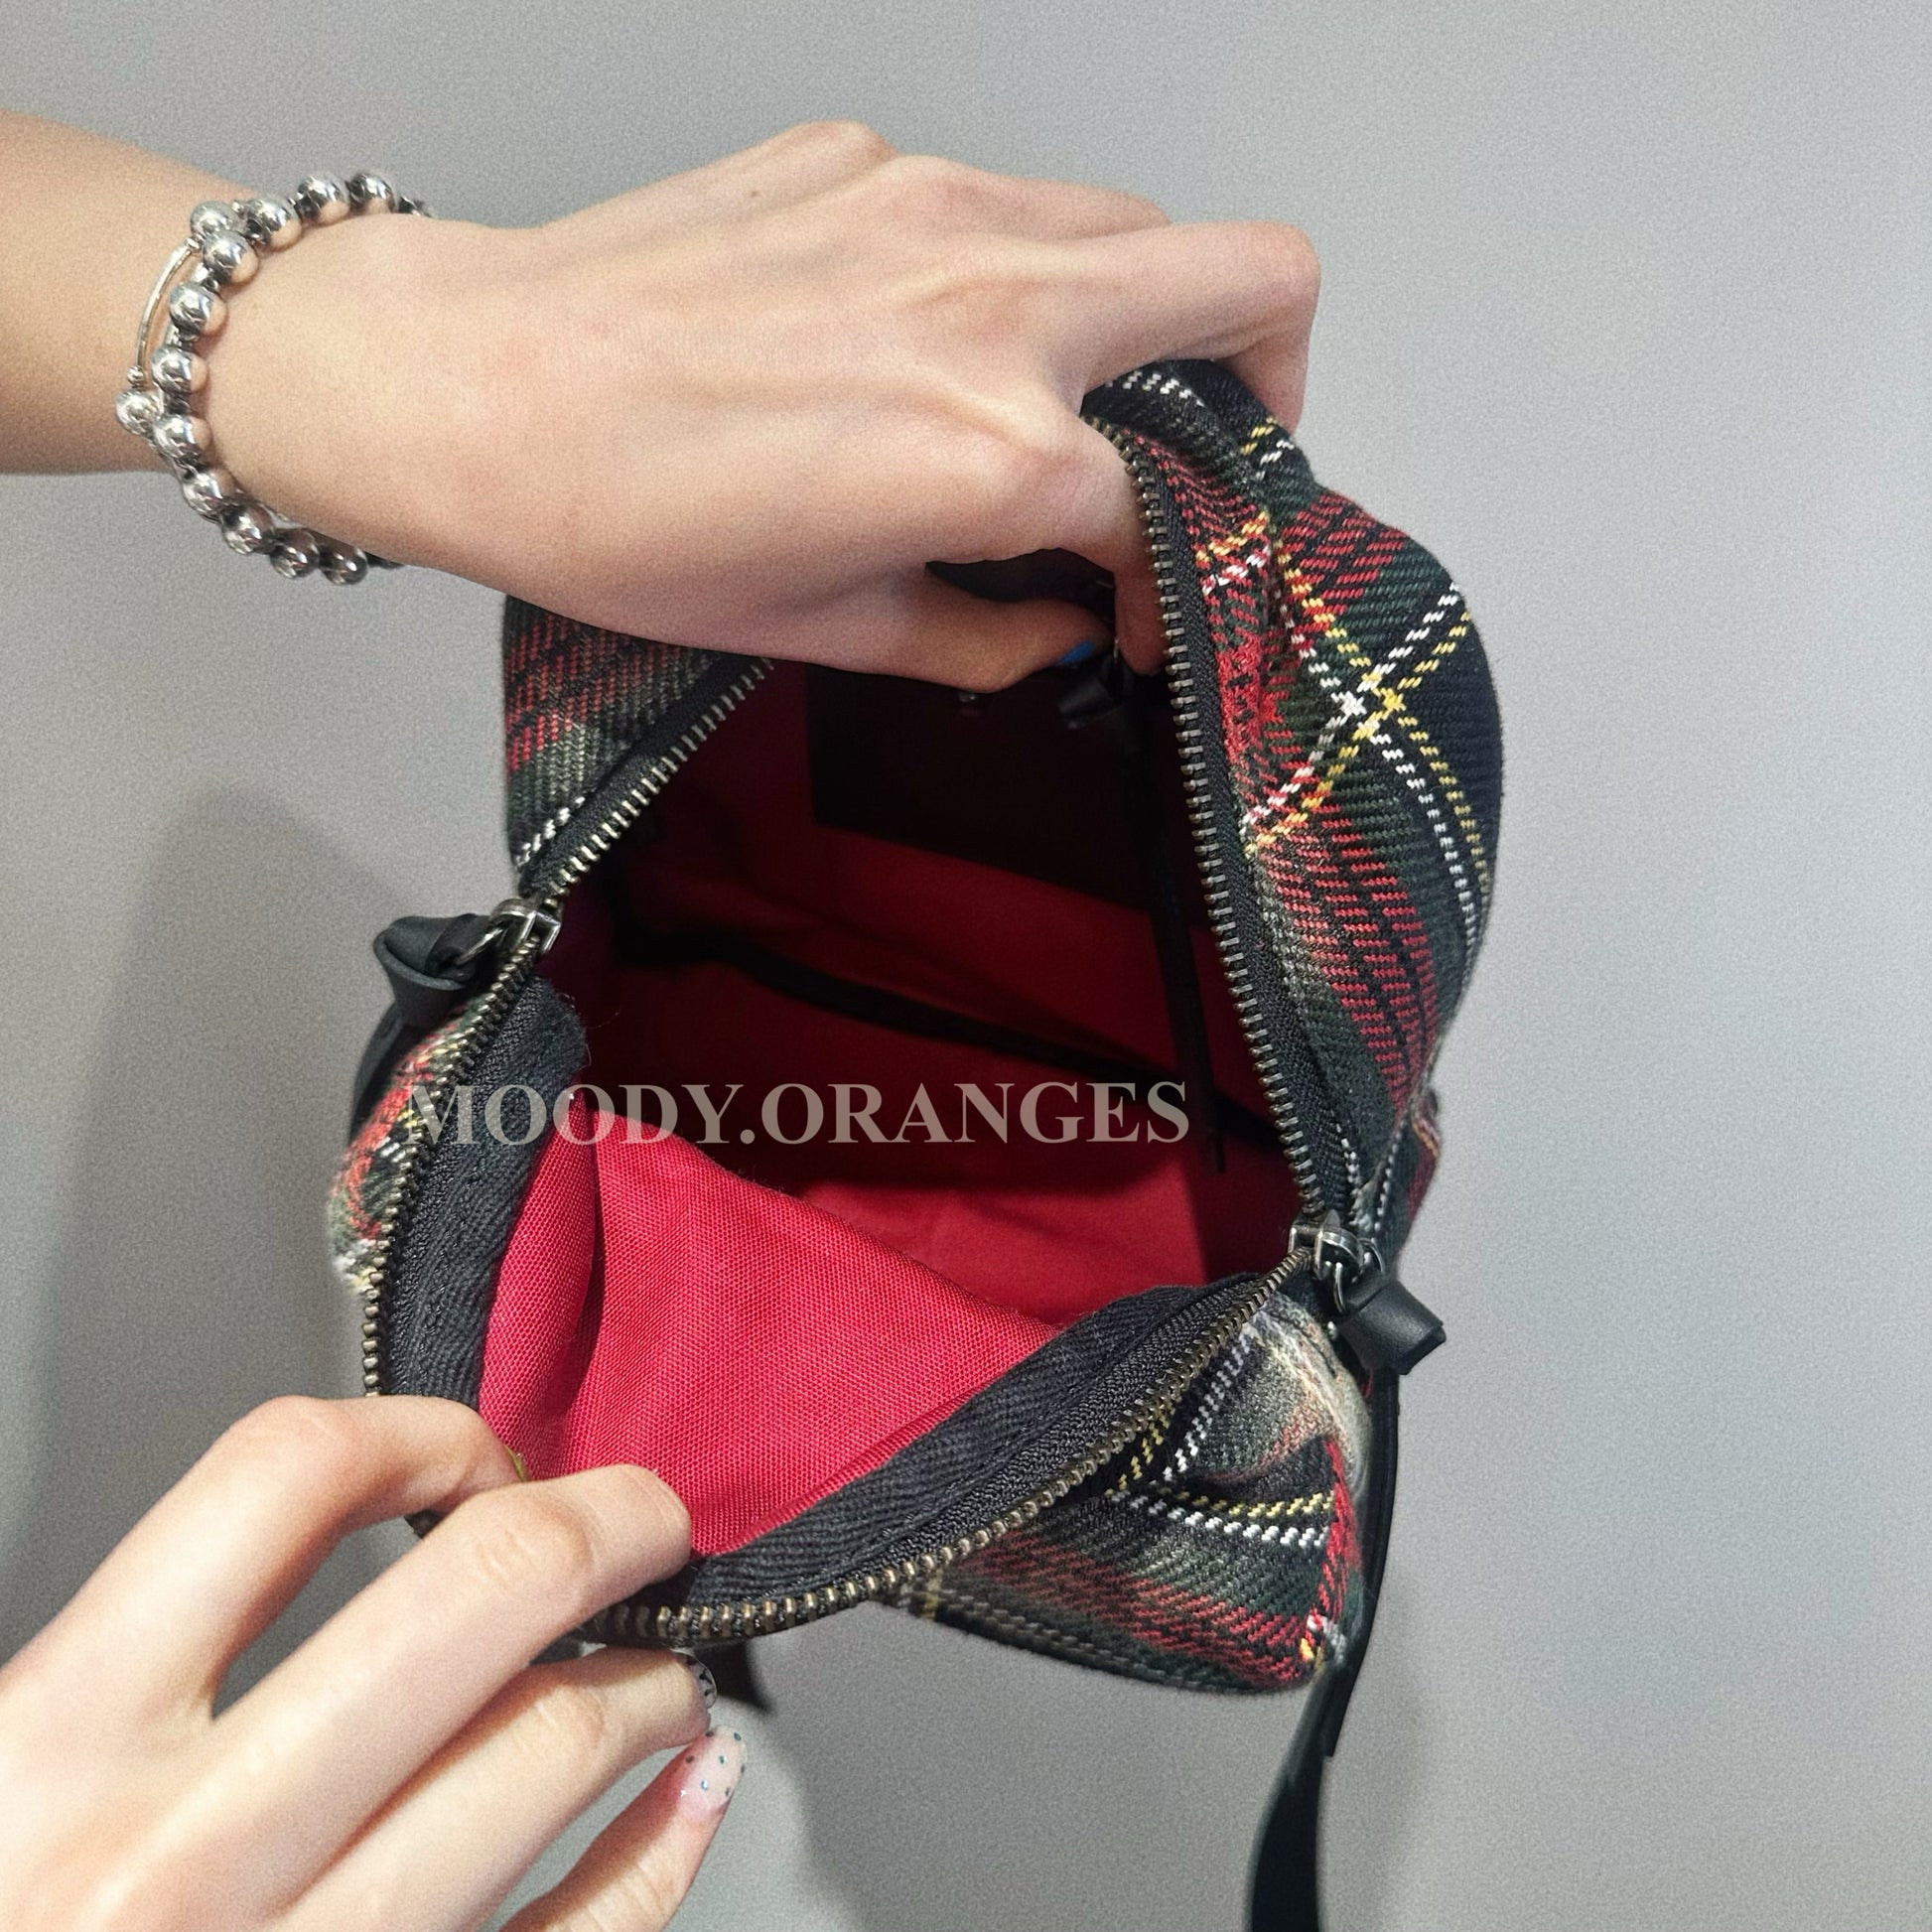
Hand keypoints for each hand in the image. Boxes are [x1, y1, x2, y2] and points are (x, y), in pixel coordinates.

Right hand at [0, 1395, 737, 1931]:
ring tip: (658, 1673)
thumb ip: (126, 1678)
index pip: (276, 1483)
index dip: (413, 1430)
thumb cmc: (13, 1930)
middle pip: (479, 1593)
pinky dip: (666, 1844)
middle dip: (605, 1521)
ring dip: (649, 1683)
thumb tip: (343, 1532)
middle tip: (644, 1518)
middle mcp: (178, 1864)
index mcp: (42, 1759)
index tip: (472, 1452)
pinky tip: (685, 1793)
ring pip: (559, 1747)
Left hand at [206, 121, 1319, 685]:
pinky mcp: (864, 155)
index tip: (1133, 617)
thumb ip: (986, 634)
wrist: (466, 391)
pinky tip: (918, 338)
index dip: (1175, 587)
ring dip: (1147, 315)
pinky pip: (1002, 202)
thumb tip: (1062, 628)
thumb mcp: (827, 629)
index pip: (1174, 510)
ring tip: (1069, 398)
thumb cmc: (623, 529)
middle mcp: (995, 304)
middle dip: (1268, 377)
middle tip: (1206, 448)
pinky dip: (1009, 276)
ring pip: (1140, 224)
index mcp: (994, 447)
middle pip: (1252, 278)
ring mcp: (933, 203)